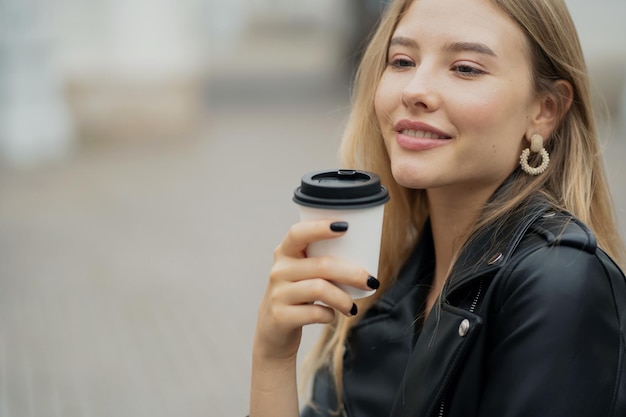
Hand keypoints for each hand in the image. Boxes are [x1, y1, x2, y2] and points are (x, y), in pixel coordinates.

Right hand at [253, 220, 376, 361]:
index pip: (298, 233)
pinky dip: (329, 315)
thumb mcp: (302, 273)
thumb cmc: (299, 295)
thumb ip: (322, 260)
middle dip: (352, 273)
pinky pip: (315, 313)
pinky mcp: (280, 317)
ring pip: (319, 289)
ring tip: (353, 307)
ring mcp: (278, 294)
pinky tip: (331, 315)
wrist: (273, 331)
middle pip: (321, 265)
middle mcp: (279, 270)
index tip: (345, 226)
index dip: (320, 228)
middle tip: (372, 281)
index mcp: (285, 252)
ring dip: (344, 299)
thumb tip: (366, 248)